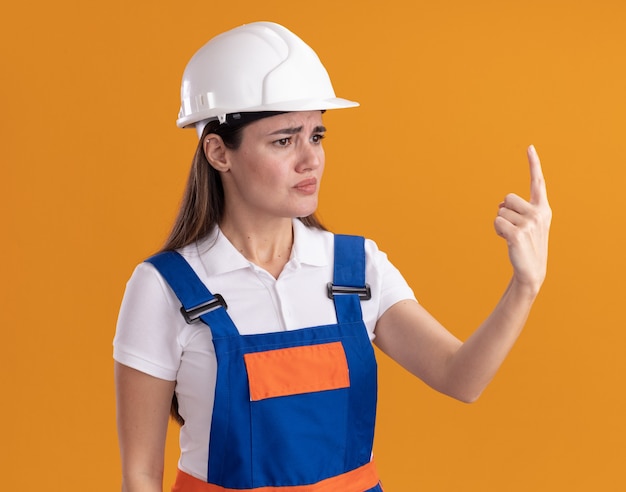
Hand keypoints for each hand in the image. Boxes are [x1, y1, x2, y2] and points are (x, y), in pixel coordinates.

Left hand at [494, 145, 551, 294]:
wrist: (532, 270)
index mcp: (543, 208)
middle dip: (504, 211)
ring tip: (512, 236)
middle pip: (507, 198)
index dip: (533, 164)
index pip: (538, 182)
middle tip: (514, 228)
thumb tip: (501, 205)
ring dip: (500, 224)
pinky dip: (497, 231)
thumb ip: (518, 210)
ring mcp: (530, 223)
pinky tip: (507, 241)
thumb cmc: (526, 245)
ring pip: (499, 212)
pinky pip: (496, 223)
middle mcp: (539, 213)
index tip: (529, 147)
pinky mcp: (518, 234)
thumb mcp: (528, 225)